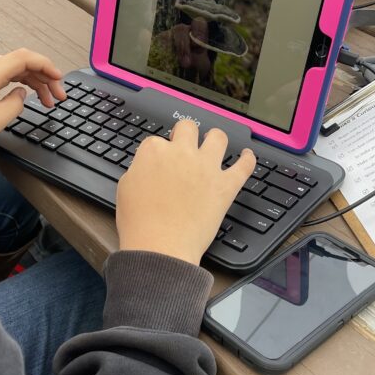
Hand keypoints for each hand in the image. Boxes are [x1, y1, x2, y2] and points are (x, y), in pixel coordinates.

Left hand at [0, 48, 66, 150]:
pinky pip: (7, 76)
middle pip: (24, 63)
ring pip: (17, 70)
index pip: (25, 58)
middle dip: (45, 77)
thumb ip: (15, 104)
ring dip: (35, 82)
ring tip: (48, 101)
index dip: (46, 66)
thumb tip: (22, 94)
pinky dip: (23, 83)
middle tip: (59, 96)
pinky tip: (30, 95)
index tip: (59, 79)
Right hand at [116, 119, 255, 264]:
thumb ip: (139, 169)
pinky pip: (244, 166)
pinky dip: (248, 159)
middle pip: (187, 127)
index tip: (159, 163)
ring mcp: (206, 167)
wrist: (160, 247)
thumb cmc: (139, 223)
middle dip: (185, 134)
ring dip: (215, 138)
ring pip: (218, 137)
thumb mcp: (125, 188)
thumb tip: (147, 167)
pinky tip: (248, 155)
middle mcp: (182, 153)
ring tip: (214, 142)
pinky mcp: (225, 186)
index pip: (156, 141)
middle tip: (184, 145)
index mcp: (154, 151)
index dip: (158, 152)